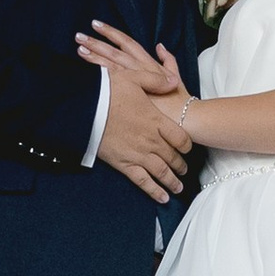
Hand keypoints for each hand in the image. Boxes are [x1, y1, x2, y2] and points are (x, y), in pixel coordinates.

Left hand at [76, 21, 176, 91]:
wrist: (185, 117)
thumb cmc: (179, 100)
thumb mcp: (175, 77)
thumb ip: (168, 60)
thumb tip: (160, 46)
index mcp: (149, 62)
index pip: (127, 42)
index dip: (112, 33)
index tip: (97, 25)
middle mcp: (140, 68)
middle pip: (114, 51)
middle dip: (97, 42)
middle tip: (79, 35)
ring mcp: (134, 82)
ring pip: (110, 64)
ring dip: (94, 56)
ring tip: (79, 49)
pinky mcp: (131, 95)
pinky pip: (111, 84)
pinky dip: (98, 77)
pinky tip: (86, 73)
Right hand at [83, 24, 192, 203]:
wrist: (86, 106)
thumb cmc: (109, 90)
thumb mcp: (135, 78)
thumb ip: (157, 81)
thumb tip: (174, 81)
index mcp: (156, 120)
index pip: (181, 138)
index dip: (187, 145)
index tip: (188, 149)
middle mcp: (151, 140)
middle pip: (173, 157)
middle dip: (180, 165)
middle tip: (185, 171)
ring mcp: (138, 154)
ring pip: (162, 172)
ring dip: (172, 181)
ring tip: (178, 188)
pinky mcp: (124, 163)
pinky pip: (143, 181)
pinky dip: (154, 191)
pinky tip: (162, 198)